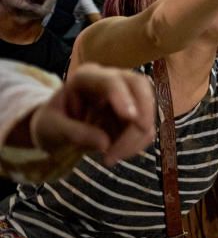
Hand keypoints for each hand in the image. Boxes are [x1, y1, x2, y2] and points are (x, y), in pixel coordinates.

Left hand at [30, 64, 155, 166]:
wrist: (58, 131)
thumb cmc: (51, 123)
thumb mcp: (51, 128)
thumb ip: (73, 133)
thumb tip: (104, 143)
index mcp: (86, 78)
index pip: (111, 81)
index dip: (123, 97)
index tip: (130, 117)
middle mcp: (111, 82)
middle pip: (140, 86)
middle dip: (144, 112)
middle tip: (136, 137)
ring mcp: (126, 97)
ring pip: (146, 110)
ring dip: (136, 138)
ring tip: (110, 158)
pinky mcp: (134, 115)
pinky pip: (145, 128)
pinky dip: (136, 144)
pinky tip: (116, 154)